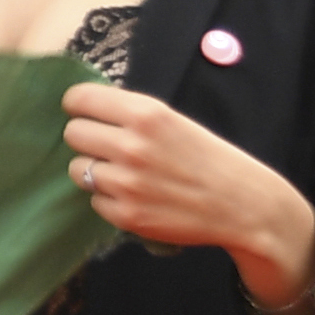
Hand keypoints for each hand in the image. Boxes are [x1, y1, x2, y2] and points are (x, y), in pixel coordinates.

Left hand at [57, 81, 314, 300]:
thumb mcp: (174, 121)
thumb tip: (86, 108)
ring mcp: (125, 183)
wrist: (242, 205)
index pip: (80, 99)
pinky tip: (137, 197)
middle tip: (107, 146)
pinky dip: (109, 199)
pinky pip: (94, 200)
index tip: (83, 111)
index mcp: (145, 114)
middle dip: (87, 138)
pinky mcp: (125, 215)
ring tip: (125, 174)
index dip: (79, 105)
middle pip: (72, 133)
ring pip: (77, 169)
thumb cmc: (209, 159)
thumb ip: (133, 115)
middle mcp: (131, 146)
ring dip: (94, 171)